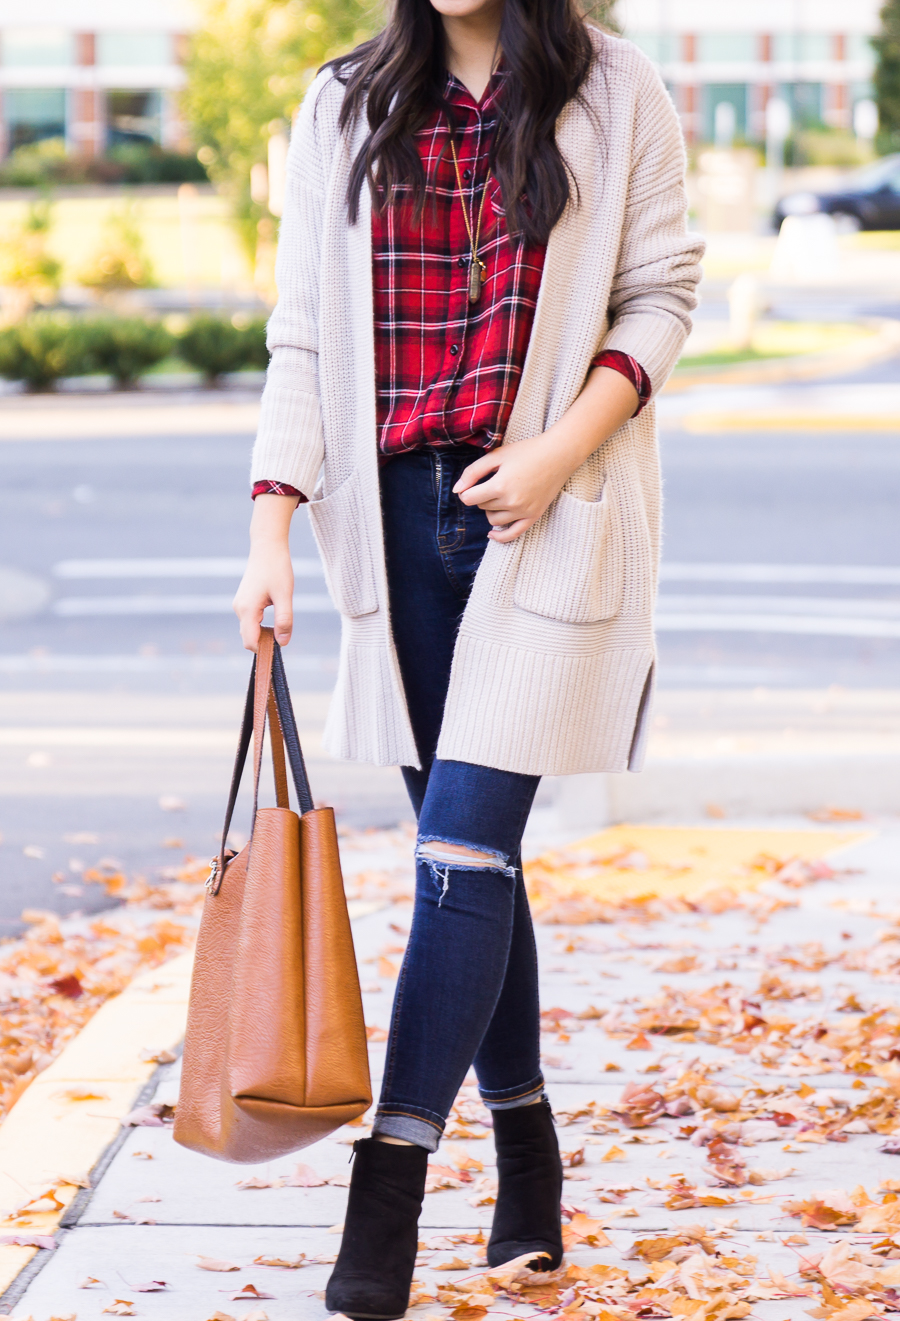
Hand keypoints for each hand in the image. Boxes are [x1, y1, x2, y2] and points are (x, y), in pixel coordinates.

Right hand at [233, 493, 298, 650]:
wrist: (267, 547)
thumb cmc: (277, 569)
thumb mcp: (285, 596)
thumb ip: (284, 620)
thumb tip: (283, 643)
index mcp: (247, 609)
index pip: (250, 642)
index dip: (264, 650)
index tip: (280, 649)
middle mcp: (239, 609)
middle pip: (250, 638)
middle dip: (265, 642)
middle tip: (285, 635)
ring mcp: (240, 605)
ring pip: (251, 630)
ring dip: (265, 633)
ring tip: (283, 623)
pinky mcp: (244, 601)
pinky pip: (251, 621)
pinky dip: (262, 625)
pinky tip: (277, 615)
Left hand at [452, 365, 639, 542]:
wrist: (558, 455)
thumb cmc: (527, 451)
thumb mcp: (497, 455)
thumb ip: (473, 472)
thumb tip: (456, 490)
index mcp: (500, 485)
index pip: (469, 498)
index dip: (466, 491)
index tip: (472, 484)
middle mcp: (511, 502)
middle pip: (482, 507)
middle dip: (482, 496)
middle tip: (494, 480)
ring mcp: (523, 511)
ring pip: (493, 519)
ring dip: (490, 509)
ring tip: (498, 495)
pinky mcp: (533, 516)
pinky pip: (513, 534)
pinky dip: (500, 536)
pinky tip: (492, 533)